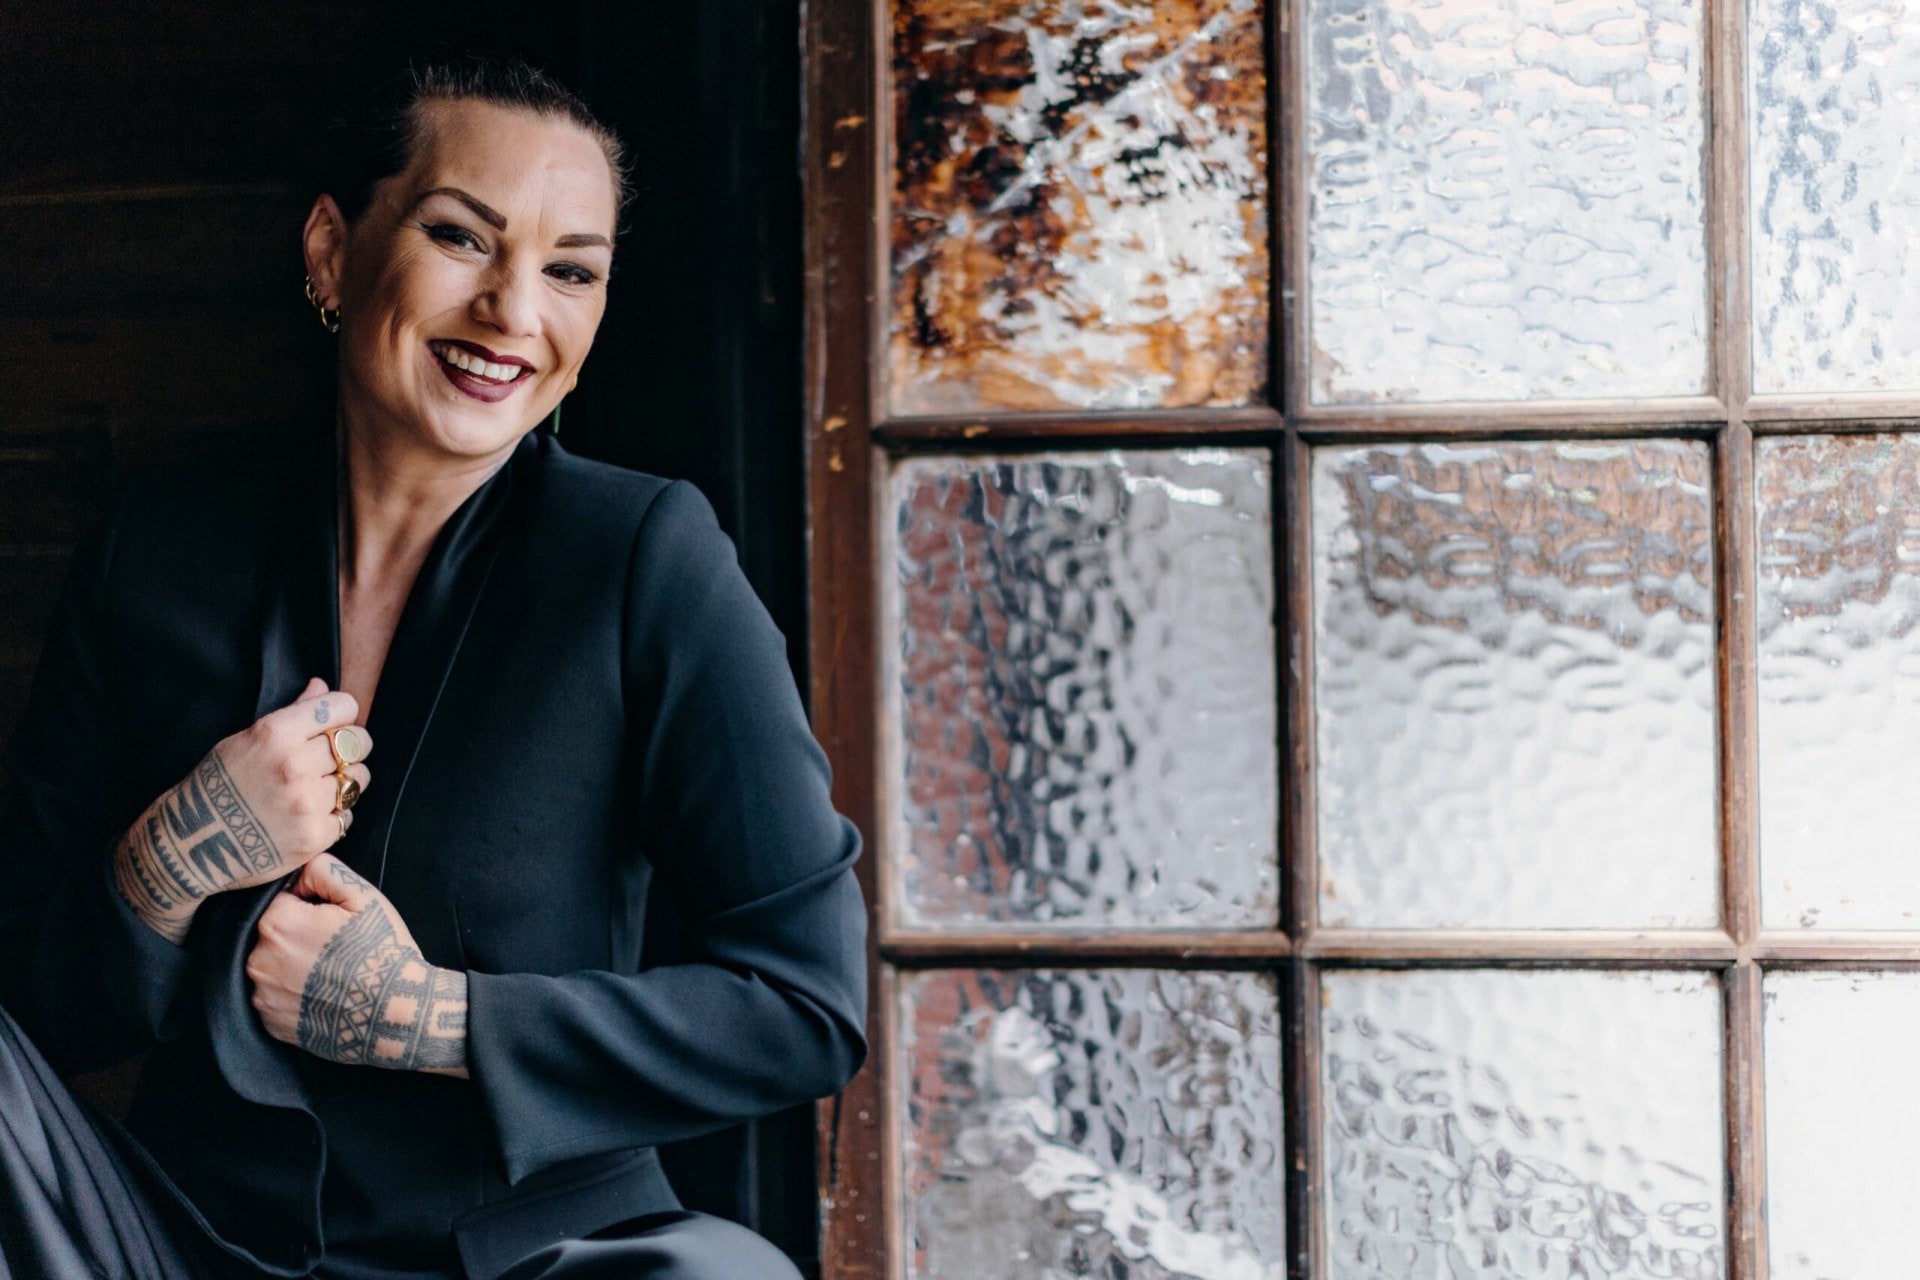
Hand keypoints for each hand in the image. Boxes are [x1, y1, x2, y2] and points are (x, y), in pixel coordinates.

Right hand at [112, 678, 373, 942]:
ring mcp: (307, 802)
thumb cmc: (218, 785)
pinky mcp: (314, 836)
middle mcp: (295, 765)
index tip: (336, 722)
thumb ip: (291, 713)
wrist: (195, 842)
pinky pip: (348, 814)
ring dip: (346, 780)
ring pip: (358, 778)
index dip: (342, 712)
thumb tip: (321, 686)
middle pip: (358, 741)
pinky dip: (335, 813)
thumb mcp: (245, 739)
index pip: (342, 706)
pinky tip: (311, 813)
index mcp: (276, 734)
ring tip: (321, 786)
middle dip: (351, 746)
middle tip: (334, 757)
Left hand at [247, 854, 467, 1074]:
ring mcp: (261, 995)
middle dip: (299, 935)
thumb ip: (323, 869)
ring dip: (293, 965)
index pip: (282, 900)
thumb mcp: (362, 896)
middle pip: (273, 934)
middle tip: (336, 948)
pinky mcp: (269, 1023)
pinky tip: (322, 995)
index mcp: (276, 922)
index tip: (334, 921)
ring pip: (272, 966)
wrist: (394, 1012)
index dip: (310, 906)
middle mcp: (258, 959)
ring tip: (331, 973)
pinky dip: (293, 994)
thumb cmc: (381, 951)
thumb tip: (298, 870)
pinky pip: (274, 998)